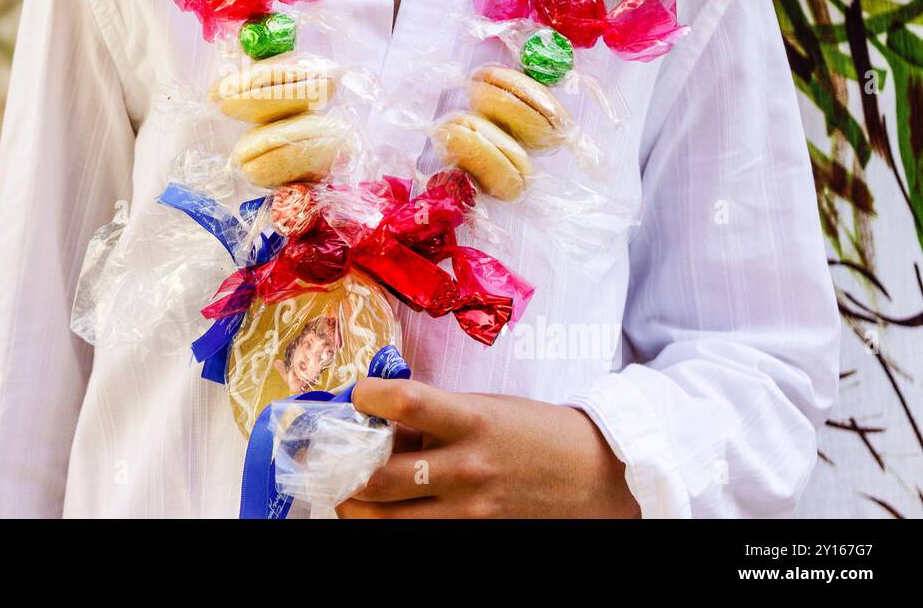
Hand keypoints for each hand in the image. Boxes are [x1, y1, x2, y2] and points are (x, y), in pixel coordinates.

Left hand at [336, 378, 638, 518]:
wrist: (601, 476)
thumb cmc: (540, 433)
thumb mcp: (488, 409)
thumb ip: (436, 418)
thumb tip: (383, 424)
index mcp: (471, 420)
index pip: (402, 401)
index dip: (365, 396)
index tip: (356, 396)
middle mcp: (467, 467)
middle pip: (380, 476)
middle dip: (345, 472)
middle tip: (332, 466)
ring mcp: (472, 510)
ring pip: (390, 519)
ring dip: (359, 509)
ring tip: (350, 499)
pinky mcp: (479, 535)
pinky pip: (422, 536)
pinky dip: (397, 526)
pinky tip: (390, 516)